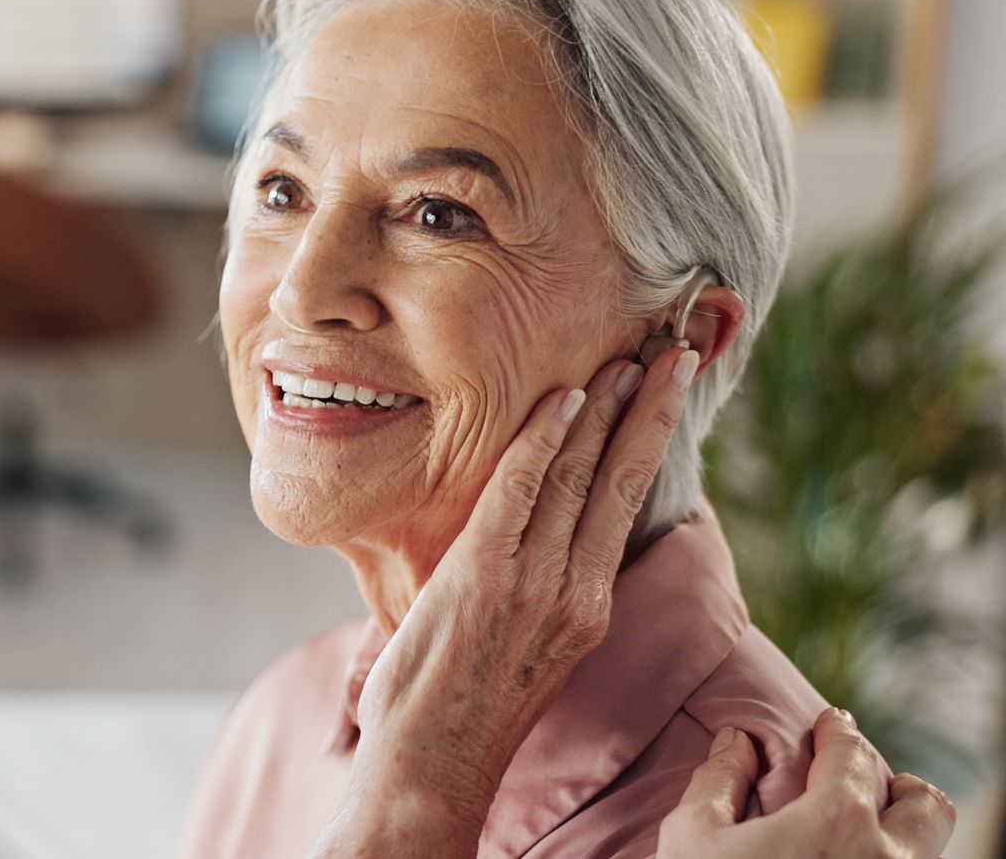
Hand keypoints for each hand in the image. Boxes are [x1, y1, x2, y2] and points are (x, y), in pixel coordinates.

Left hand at [311, 347, 697, 856]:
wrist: (435, 759)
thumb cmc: (462, 705)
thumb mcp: (523, 647)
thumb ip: (534, 588)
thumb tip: (528, 537)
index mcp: (588, 607)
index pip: (626, 504)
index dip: (648, 443)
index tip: (668, 392)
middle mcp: (575, 590)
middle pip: (620, 480)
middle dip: (650, 411)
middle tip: (676, 353)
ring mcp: (533, 581)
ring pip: (578, 477)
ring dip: (602, 410)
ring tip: (626, 359)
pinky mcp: (484, 574)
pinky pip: (520, 491)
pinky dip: (542, 441)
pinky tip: (563, 400)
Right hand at [659, 709, 954, 858]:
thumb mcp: (693, 837)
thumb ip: (719, 780)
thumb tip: (736, 742)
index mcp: (836, 822)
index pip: (852, 754)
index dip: (839, 731)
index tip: (832, 724)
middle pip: (927, 806)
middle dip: (898, 787)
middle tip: (863, 785)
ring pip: (924, 854)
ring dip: (896, 835)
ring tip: (853, 835)